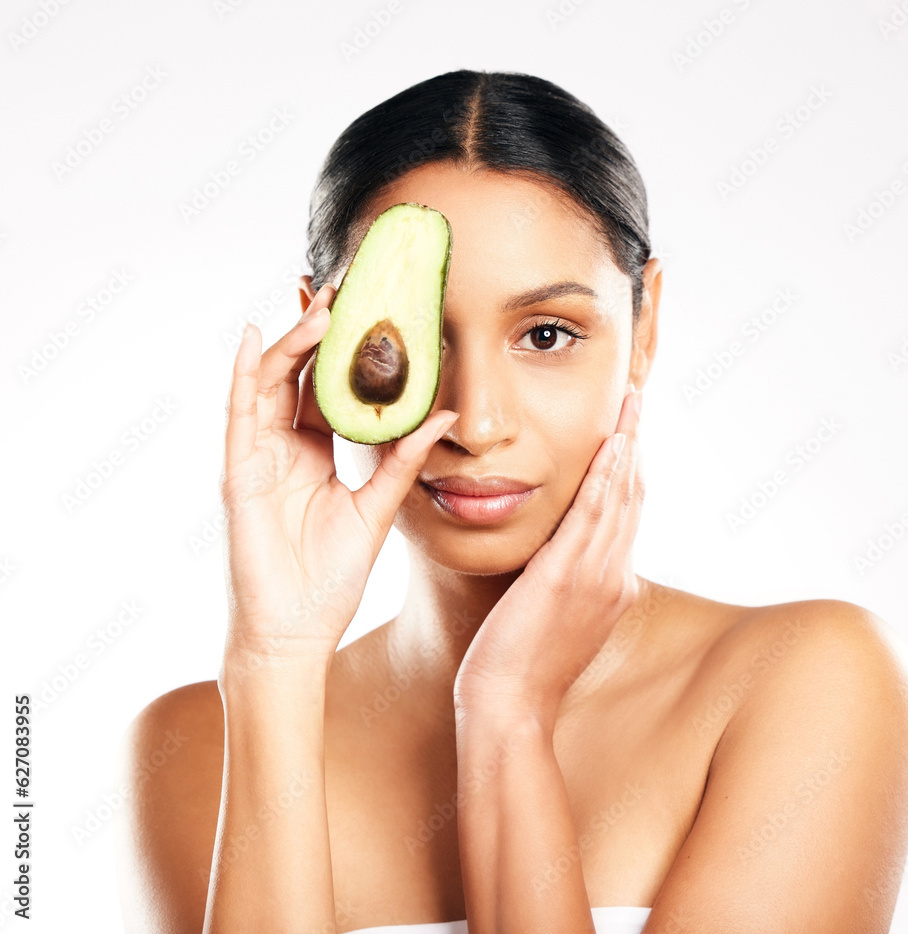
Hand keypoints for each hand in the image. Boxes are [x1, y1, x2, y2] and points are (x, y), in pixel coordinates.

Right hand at [219, 284, 458, 664]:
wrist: (296, 633)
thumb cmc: (331, 578)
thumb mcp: (377, 507)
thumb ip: (405, 461)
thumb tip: (449, 415)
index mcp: (318, 454)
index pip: (330, 389)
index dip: (346, 352)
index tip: (371, 312)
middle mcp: (286, 449)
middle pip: (299, 376)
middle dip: (318, 332)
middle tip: (345, 289)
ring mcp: (259, 458)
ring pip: (270, 384)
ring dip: (293, 342)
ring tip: (318, 303)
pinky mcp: (240, 474)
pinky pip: (238, 415)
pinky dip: (243, 374)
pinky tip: (255, 336)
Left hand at [452, 385, 643, 725]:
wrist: (510, 705)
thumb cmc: (521, 666)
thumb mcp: (558, 618)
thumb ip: (569, 583)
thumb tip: (562, 558)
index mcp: (614, 586)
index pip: (626, 515)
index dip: (629, 470)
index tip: (628, 433)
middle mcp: (615, 576)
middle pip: (632, 497)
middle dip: (635, 444)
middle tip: (637, 399)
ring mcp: (597, 576)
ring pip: (619, 497)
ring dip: (626, 445)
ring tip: (631, 403)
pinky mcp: (567, 576)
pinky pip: (593, 514)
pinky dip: (606, 475)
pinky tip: (612, 443)